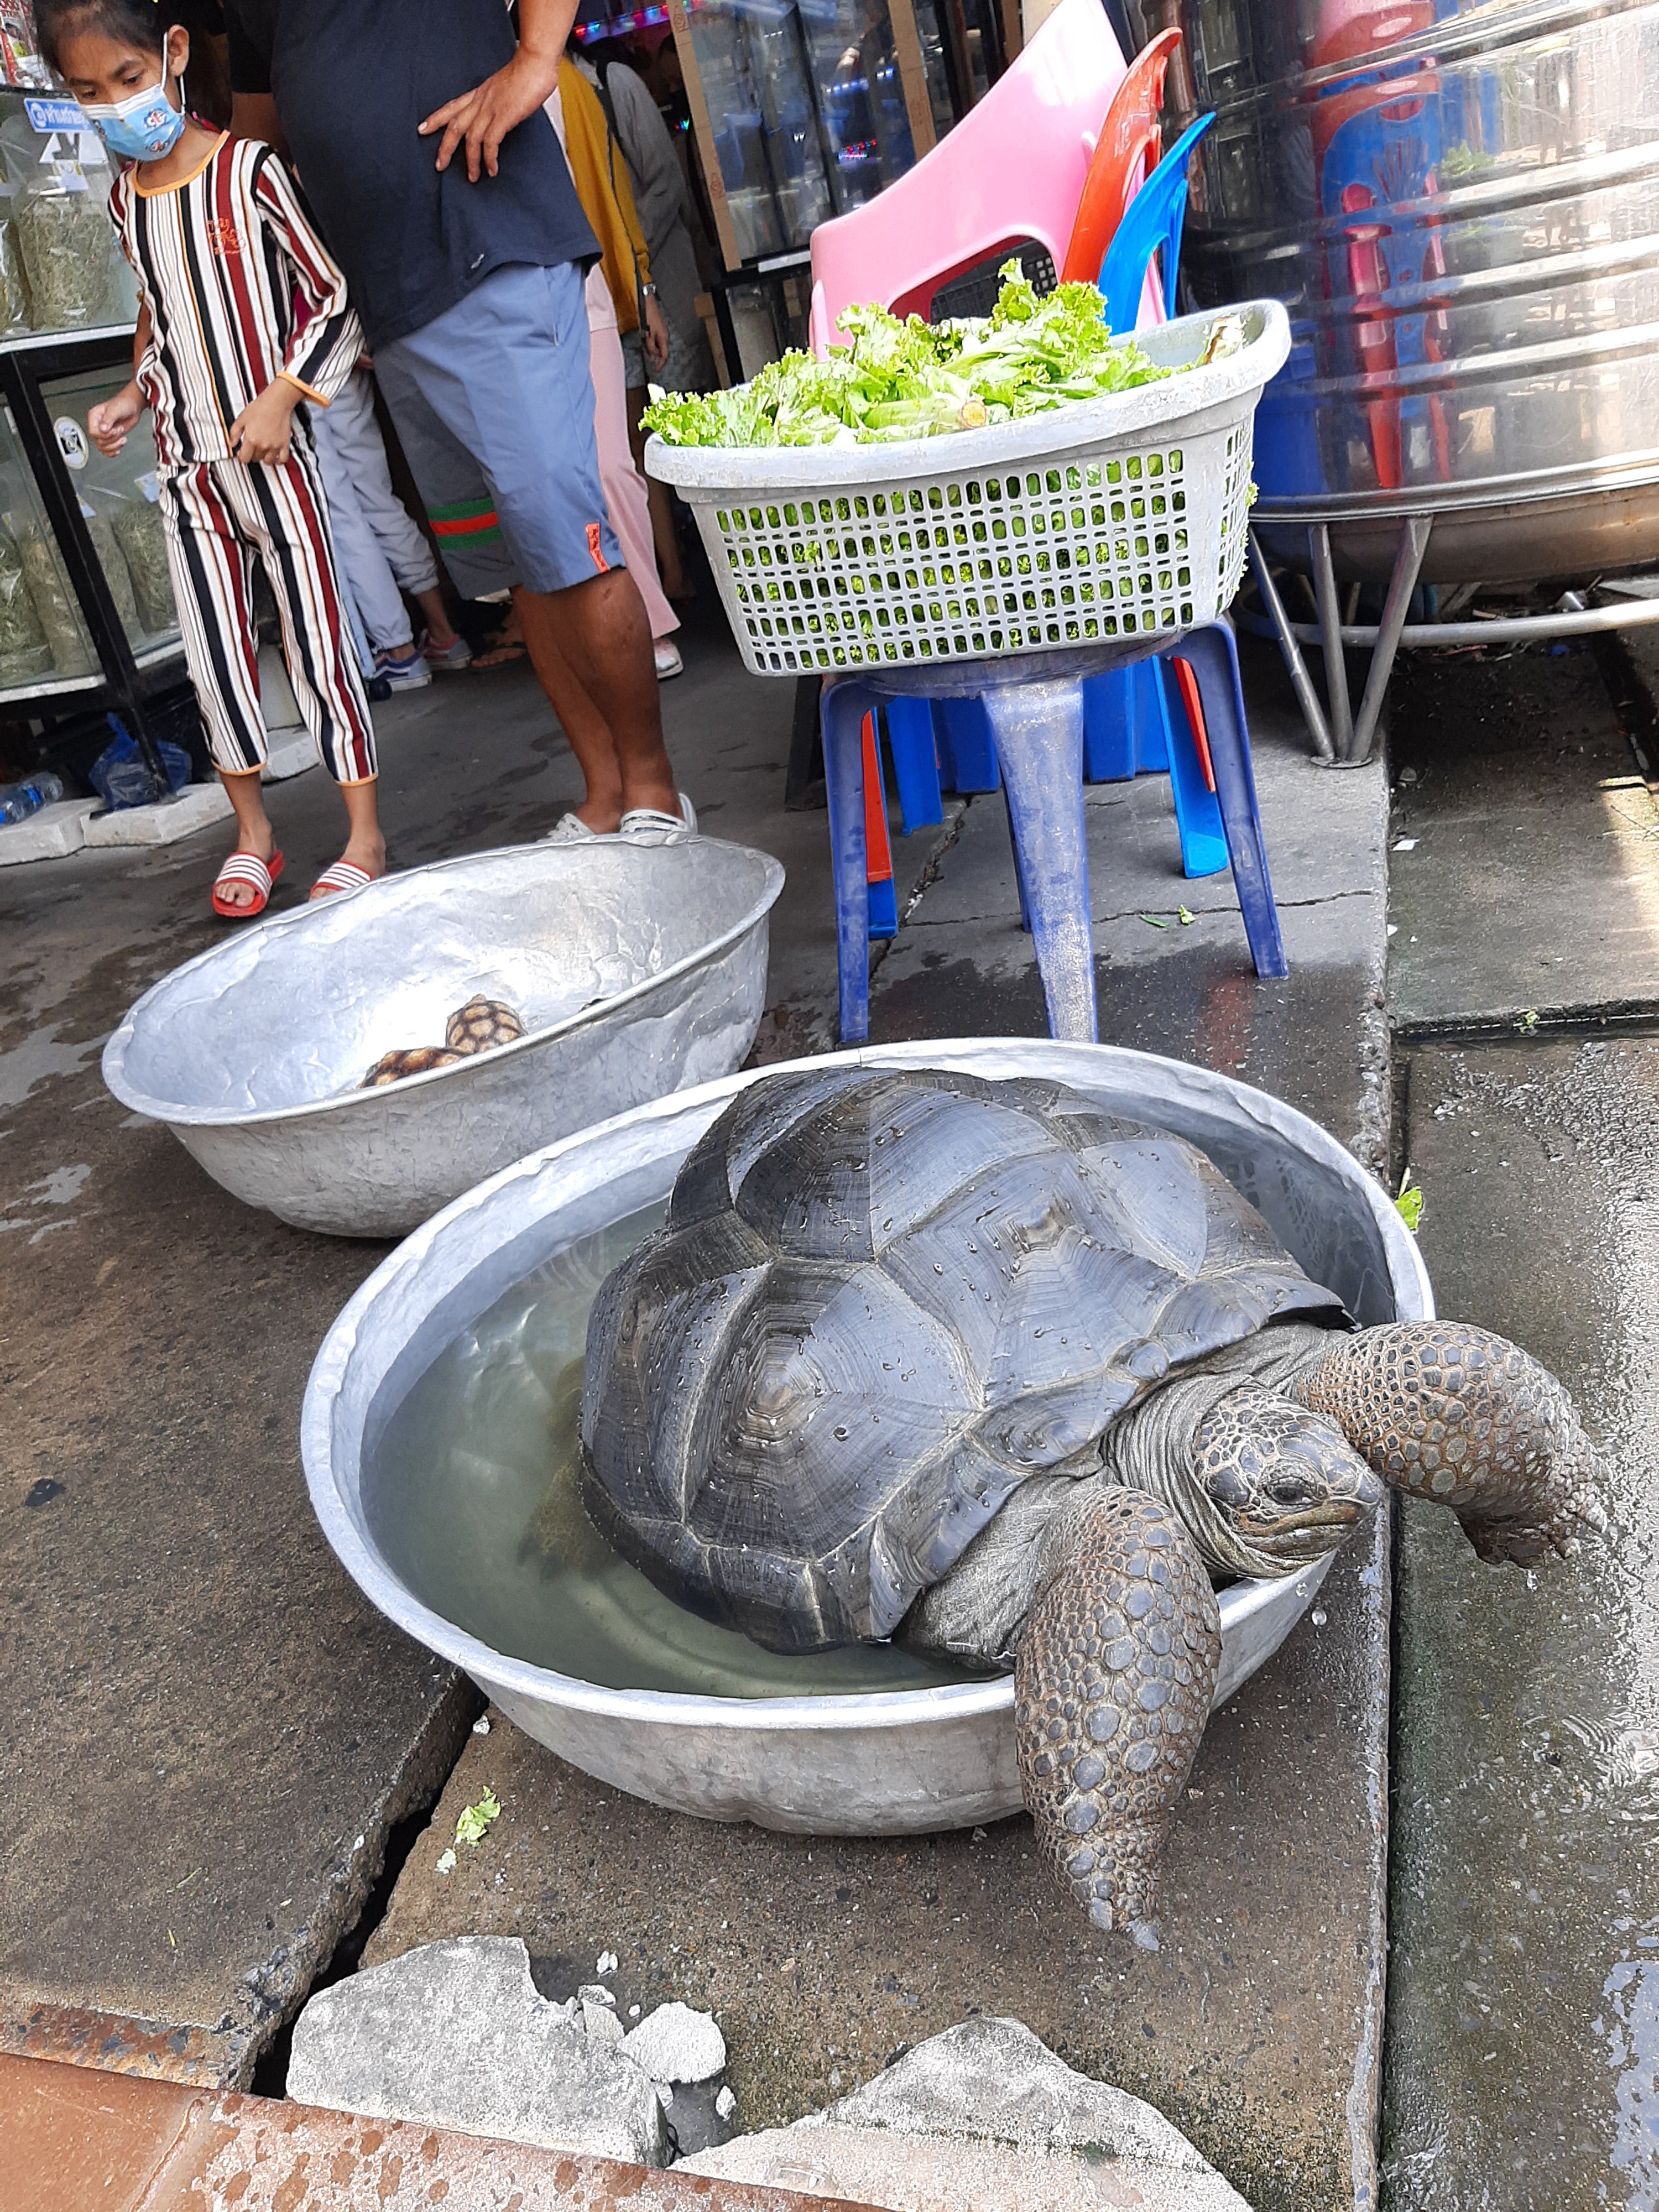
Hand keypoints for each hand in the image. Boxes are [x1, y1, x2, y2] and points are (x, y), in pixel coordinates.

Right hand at [88, 383, 143, 456]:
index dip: (105, 435)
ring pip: (102, 447)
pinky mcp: (110, 438)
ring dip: (115, 446)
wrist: (133, 407)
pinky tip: (119, 448)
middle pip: (99, 441)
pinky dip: (112, 452)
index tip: (114, 430)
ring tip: (122, 438)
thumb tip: (103, 429)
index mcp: (94, 416)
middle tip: (120, 430)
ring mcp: (103, 432)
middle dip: (112, 439)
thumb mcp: (116, 410)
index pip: (93, 433)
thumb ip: (108, 419)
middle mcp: (97, 425)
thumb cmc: (124, 404)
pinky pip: (106, 450)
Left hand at [227, 379, 302, 466]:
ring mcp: (274, 446)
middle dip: (252, 455)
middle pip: (255, 459)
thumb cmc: (260, 407)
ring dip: (263, 458)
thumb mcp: (241, 418)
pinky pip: (282, 460)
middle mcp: (263, 444)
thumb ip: (234, 432)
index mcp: (251, 439)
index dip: (241, 457)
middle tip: (252, 448)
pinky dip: (278, 461)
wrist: (276, 402)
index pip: (244, 458)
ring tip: (262, 452)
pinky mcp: (284, 444)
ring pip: (268, 461)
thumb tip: (232, 443)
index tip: (242, 454)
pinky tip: (275, 457)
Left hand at [418, 47, 560, 182]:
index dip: (435, 119)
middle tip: (439, 165)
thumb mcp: (503, 86)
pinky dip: (489, 158)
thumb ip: (497, 99)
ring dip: (471, 161)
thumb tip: (499, 112)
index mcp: (479, 93)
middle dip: (445, 147)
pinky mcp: (503, 117)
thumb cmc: (526, 72)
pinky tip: (491, 169)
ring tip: (472, 177)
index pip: (452, 106)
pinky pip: (490, 143)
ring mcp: (490, 109)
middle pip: (455, 126)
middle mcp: (480, 101)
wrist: (534, 63)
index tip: (423, 129)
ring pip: (471, 138)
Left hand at [642, 294, 669, 374]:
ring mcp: (660, 332)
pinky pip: (653, 339)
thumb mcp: (648, 334)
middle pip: (659, 351)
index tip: (656, 370)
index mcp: (663, 338)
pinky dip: (648, 341)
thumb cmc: (648, 316)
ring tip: (643, 340)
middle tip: (645, 352)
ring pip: (656, 345)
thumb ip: (650, 346)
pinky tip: (644, 337)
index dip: (660, 364)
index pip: (664, 355)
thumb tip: (652, 356)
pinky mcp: (656, 328)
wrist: (647, 303)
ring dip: (649, 347)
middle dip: (653, 354)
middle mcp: (663, 336)